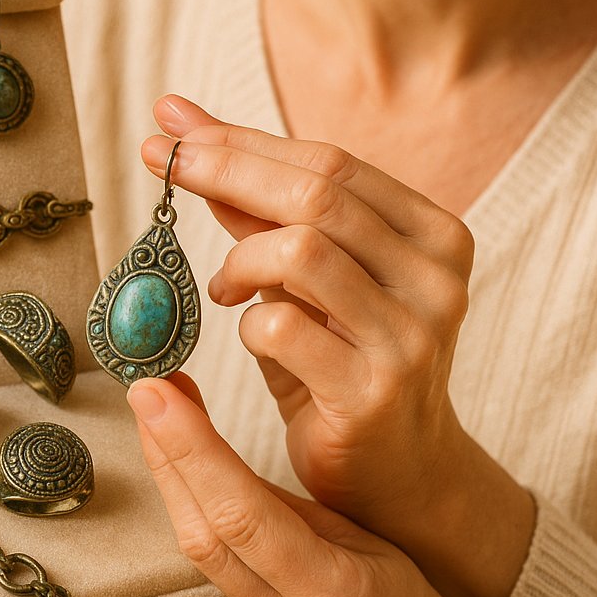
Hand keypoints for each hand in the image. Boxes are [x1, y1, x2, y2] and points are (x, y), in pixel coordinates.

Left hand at [127, 373, 584, 596]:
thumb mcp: (370, 540)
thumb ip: (293, 509)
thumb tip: (215, 455)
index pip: (244, 517)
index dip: (193, 450)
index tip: (159, 395)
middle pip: (206, 534)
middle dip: (168, 453)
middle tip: (147, 390)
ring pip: (199, 549)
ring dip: (170, 474)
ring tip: (157, 414)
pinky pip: (210, 565)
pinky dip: (188, 506)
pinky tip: (178, 465)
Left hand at [141, 95, 534, 596]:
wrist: (401, 471)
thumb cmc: (344, 360)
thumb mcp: (308, 278)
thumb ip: (260, 209)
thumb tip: (186, 131)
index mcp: (431, 233)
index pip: (330, 162)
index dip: (244, 139)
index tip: (173, 125)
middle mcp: (434, 275)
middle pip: (317, 193)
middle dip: (225, 167)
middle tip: (162, 161)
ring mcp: (412, 334)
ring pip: (302, 249)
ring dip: (240, 257)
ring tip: (221, 285)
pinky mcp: (373, 391)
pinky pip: (281, 327)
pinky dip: (245, 322)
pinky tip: (246, 333)